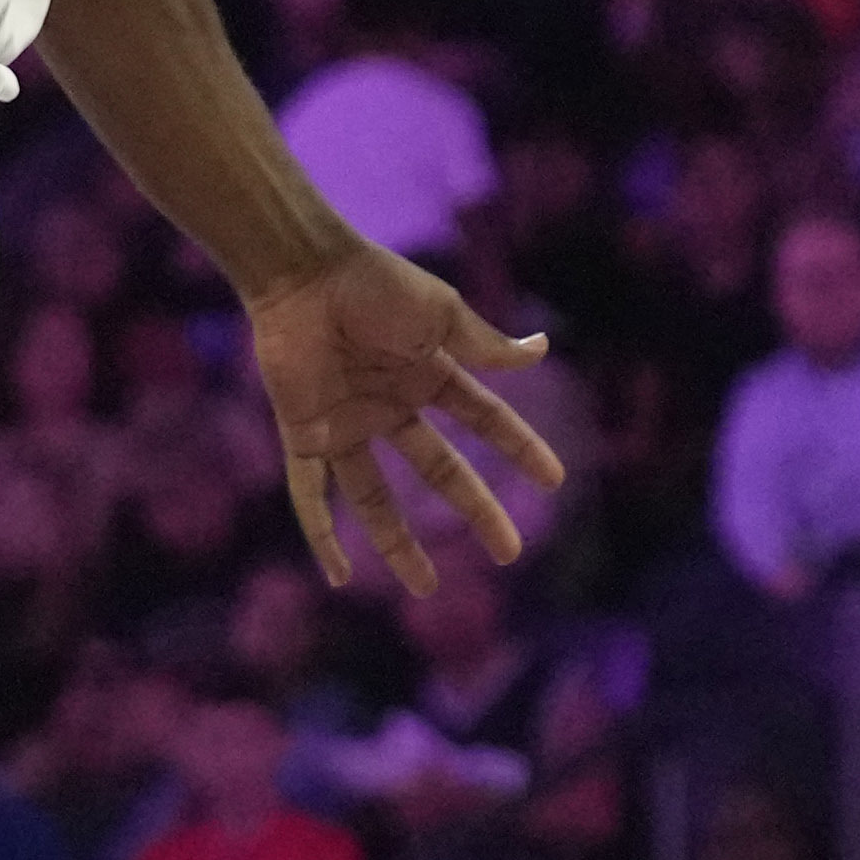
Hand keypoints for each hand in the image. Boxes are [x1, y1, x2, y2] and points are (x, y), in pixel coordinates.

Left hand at [239, 247, 565, 597]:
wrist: (304, 272)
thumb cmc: (374, 283)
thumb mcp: (440, 314)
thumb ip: (485, 344)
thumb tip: (542, 351)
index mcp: (427, 373)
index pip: (485, 420)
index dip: (521, 448)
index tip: (554, 480)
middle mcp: (390, 406)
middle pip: (440, 471)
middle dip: (476, 510)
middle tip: (509, 554)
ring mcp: (347, 423)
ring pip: (376, 498)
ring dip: (398, 543)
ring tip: (426, 587)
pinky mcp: (305, 434)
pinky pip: (310, 493)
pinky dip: (321, 533)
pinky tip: (339, 575)